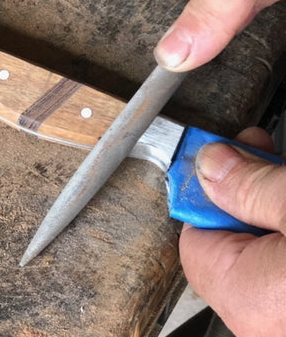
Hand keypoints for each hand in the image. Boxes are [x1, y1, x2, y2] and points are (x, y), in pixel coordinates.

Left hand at [180, 127, 285, 335]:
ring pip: (258, 246)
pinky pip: (277, 262)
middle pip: (228, 238)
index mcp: (248, 293)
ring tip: (282, 169)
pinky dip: (283, 226)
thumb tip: (211, 164)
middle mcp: (261, 317)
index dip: (207, 187)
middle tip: (261, 154)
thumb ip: (250, 186)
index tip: (223, 154)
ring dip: (269, 203)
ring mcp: (280, 314)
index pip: (194, 231)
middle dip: (245, 188)